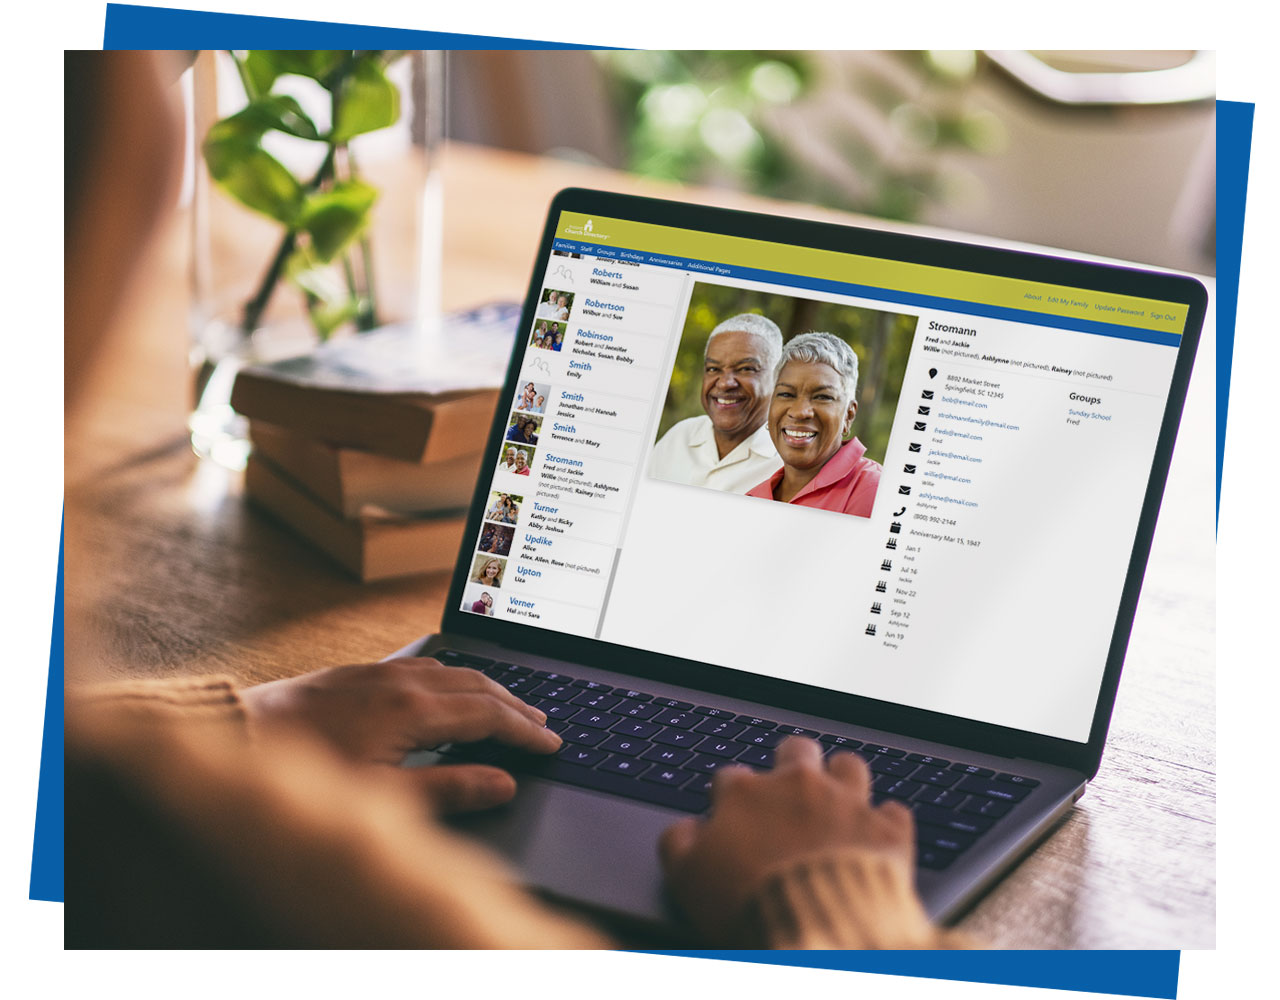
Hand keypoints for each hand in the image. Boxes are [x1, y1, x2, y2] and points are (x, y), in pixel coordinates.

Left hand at [241, 658, 560, 812]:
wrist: (237, 737)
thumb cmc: (307, 776)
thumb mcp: (384, 797)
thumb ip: (450, 789)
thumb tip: (503, 784)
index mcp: (414, 710)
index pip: (489, 715)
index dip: (525, 731)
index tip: (552, 743)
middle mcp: (401, 682)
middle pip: (478, 686)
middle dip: (516, 705)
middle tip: (545, 723)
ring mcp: (378, 673)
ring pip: (451, 671)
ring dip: (487, 689)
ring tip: (510, 705)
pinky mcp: (357, 673)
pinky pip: (422, 666)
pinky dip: (453, 678)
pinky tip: (450, 689)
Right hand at [659, 737, 913, 943]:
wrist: (816, 927)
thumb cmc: (748, 902)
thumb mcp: (687, 879)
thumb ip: (679, 845)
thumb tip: (684, 831)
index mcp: (746, 795)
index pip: (732, 777)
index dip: (730, 798)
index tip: (733, 818)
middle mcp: (797, 786)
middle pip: (795, 750)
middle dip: (792, 762)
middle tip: (790, 789)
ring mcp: (846, 803)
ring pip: (849, 766)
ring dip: (843, 780)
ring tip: (839, 800)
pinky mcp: (885, 830)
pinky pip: (894, 812)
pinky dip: (886, 823)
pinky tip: (877, 836)